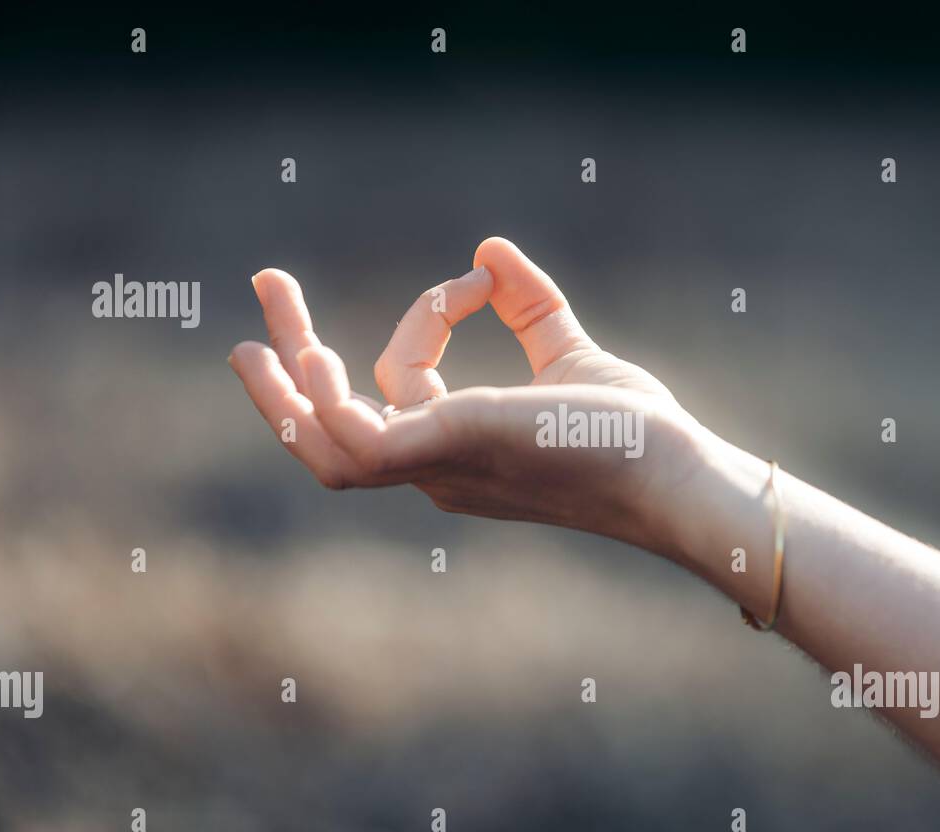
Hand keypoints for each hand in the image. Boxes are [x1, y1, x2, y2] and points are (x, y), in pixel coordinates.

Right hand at [228, 237, 709, 548]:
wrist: (671, 473)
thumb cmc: (631, 432)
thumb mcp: (568, 354)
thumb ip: (531, 309)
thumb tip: (490, 250)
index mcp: (456, 445)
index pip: (404, 378)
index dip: (429, 316)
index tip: (483, 277)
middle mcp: (434, 465)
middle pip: (332, 424)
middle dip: (289, 361)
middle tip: (268, 283)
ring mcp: (434, 465)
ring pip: (325, 441)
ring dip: (284, 378)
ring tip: (269, 301)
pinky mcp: (447, 451)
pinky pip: (356, 439)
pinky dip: (325, 399)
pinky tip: (316, 351)